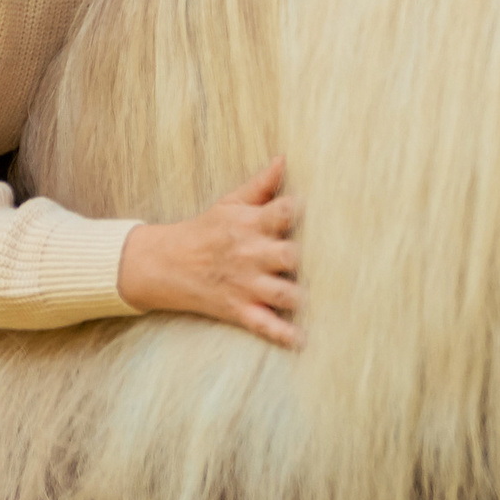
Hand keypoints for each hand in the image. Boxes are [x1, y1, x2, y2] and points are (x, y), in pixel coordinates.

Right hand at [117, 158, 302, 347]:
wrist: (165, 264)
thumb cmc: (206, 231)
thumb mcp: (229, 204)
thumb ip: (260, 185)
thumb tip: (283, 159)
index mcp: (249, 225)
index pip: (281, 213)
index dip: (299, 210)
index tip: (320, 207)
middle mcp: (250, 255)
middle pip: (286, 256)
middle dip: (303, 258)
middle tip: (333, 259)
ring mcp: (245, 285)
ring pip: (280, 293)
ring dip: (300, 298)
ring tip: (319, 299)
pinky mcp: (239, 310)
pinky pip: (264, 325)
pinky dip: (282, 335)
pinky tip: (302, 340)